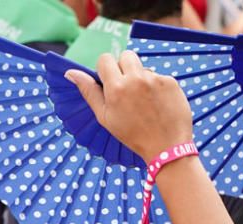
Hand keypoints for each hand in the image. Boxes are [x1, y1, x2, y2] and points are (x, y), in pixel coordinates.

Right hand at [65, 51, 193, 161]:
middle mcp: (136, 79)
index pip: (105, 58)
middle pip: (125, 56)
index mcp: (116, 88)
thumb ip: (89, 92)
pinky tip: (158, 104)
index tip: (111, 82)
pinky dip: (158, 87)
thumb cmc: (133, 135)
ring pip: (143, 67)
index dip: (106, 70)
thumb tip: (71, 73)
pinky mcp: (171, 82)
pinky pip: (159, 76)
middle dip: (124, 68)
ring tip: (145, 101)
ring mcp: (155, 79)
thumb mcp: (105, 117)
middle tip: (128, 90)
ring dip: (141, 78)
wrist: (166, 148)